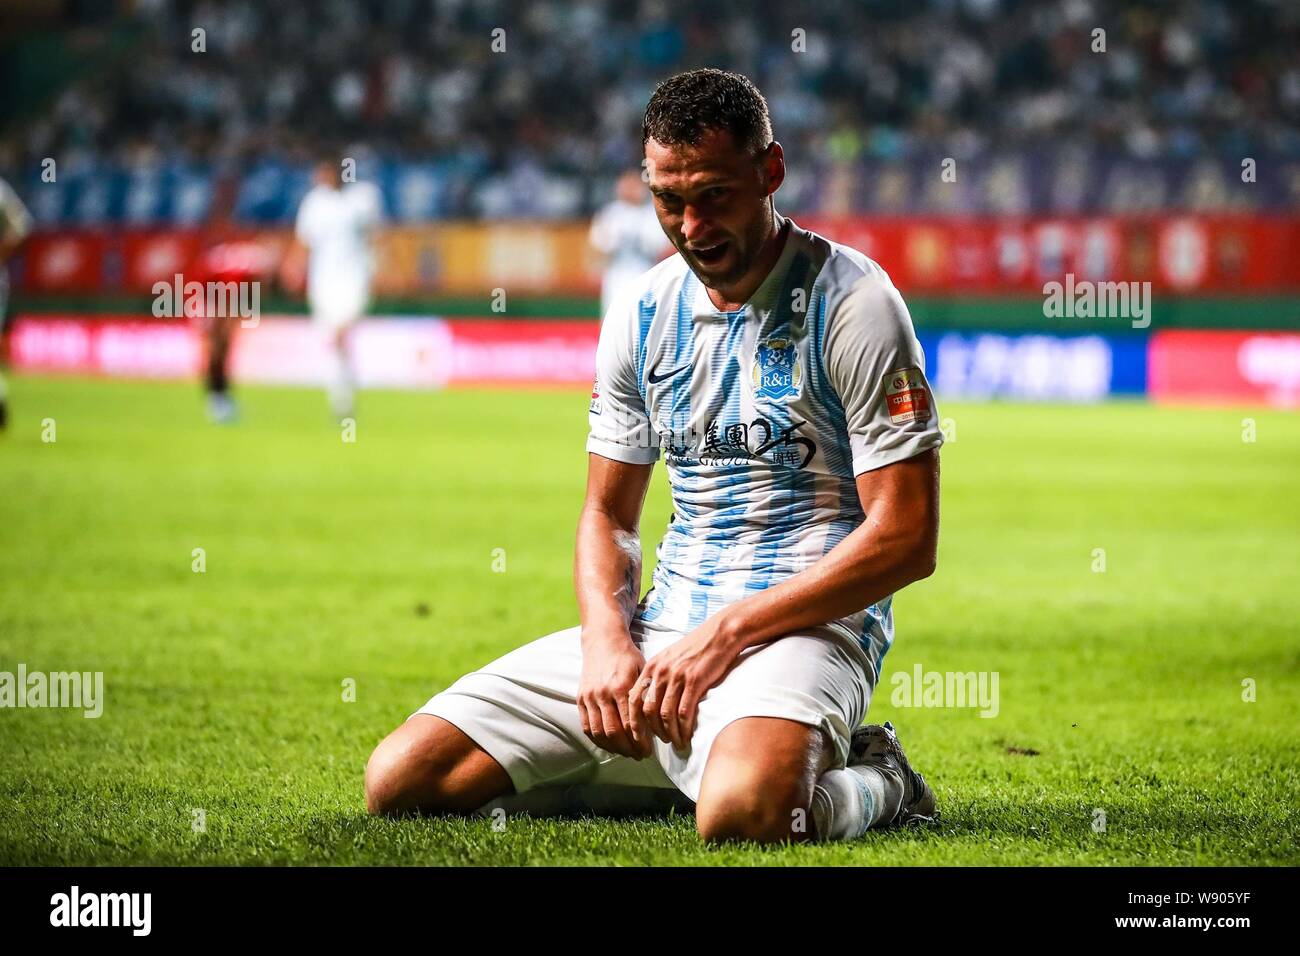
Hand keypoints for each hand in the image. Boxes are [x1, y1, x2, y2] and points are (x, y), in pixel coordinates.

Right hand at [577, 632, 650, 758]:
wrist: (602, 641)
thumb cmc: (627, 657)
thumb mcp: (643, 671)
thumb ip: (647, 695)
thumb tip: (658, 722)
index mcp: (622, 686)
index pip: (631, 724)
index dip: (640, 741)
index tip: (649, 750)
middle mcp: (603, 693)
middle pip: (615, 732)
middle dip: (629, 749)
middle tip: (640, 755)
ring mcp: (590, 697)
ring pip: (600, 732)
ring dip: (614, 748)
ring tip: (627, 753)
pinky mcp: (580, 699)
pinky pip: (587, 726)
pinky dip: (598, 740)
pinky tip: (610, 745)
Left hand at [628, 618, 740, 751]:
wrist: (720, 634)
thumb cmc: (697, 648)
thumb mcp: (670, 658)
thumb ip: (658, 675)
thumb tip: (651, 700)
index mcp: (651, 666)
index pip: (634, 699)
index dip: (635, 721)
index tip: (640, 735)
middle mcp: (660, 672)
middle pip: (647, 710)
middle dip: (652, 732)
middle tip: (660, 742)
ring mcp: (677, 677)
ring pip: (666, 715)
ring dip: (670, 733)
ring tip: (676, 743)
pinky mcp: (695, 682)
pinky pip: (684, 712)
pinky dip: (684, 729)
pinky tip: (687, 736)